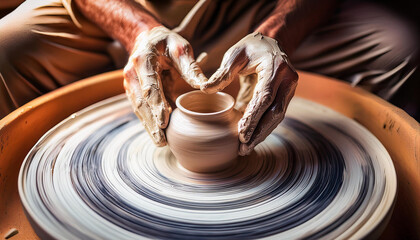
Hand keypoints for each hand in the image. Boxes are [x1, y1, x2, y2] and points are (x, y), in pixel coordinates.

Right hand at [124, 26, 206, 145]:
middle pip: (141, 102)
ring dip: (149, 127)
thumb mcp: (181, 48)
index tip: (164, 121)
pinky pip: (141, 110)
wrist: (146, 40)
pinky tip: (158, 135)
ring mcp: (131, 84)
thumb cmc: (166, 43)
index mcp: (143, 60)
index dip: (156, 104)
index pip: (150, 85)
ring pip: (139, 109)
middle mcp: (132, 74)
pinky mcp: (134, 92)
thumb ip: (190, 67)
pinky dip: (149, 123)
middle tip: (162, 141)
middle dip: (152, 122)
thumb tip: (204, 86)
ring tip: (161, 142)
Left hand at [201, 32, 297, 155]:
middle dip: (259, 132)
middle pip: (275, 112)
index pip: (265, 97)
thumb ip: (222, 73)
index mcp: (275, 68)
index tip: (241, 133)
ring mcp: (289, 90)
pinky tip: (252, 138)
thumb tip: (205, 90)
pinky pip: (276, 115)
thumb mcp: (234, 55)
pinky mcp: (286, 97)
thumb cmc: (250, 48)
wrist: (271, 42)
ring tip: (246, 148)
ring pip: (278, 117)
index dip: (254, 117)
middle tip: (243, 148)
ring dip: (262, 134)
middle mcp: (288, 80)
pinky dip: (264, 128)